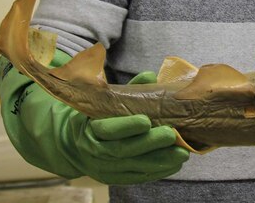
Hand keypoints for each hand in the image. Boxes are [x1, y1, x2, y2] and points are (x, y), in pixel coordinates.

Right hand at [0, 52, 188, 183]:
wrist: (73, 144)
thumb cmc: (95, 117)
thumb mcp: (104, 101)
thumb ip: (128, 90)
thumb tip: (151, 76)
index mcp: (89, 129)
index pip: (107, 130)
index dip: (126, 126)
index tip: (146, 121)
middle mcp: (94, 152)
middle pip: (122, 151)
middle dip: (148, 144)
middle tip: (171, 135)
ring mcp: (104, 168)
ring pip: (133, 167)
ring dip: (159, 160)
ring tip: (181, 152)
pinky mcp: (115, 178)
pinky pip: (138, 177)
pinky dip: (158, 171)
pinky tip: (175, 164)